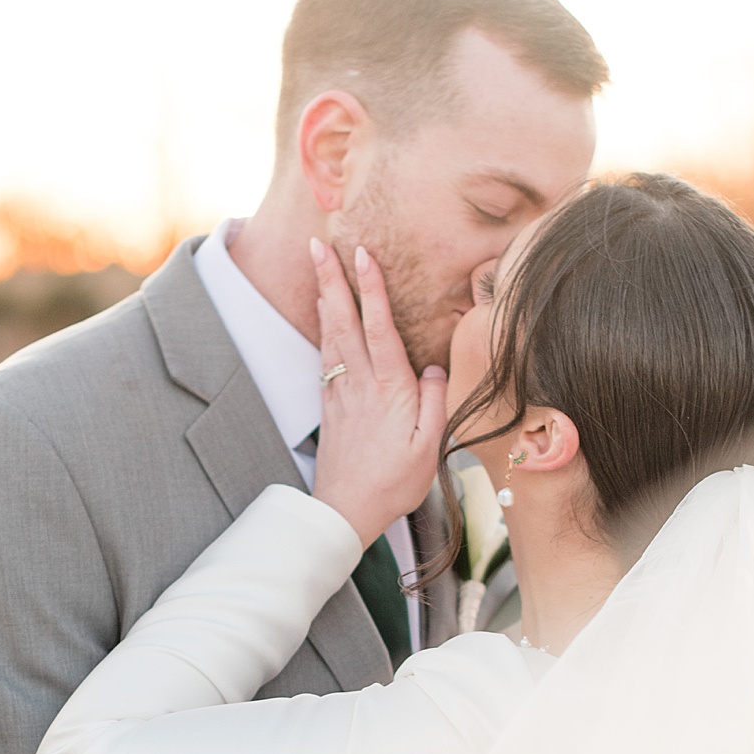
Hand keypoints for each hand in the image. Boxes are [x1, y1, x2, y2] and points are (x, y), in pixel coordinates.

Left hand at [310, 239, 447, 549]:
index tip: (363, 255)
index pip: (379, 328)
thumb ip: (436, 401)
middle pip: (343, 321)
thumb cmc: (394, 482)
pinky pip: (325, 356)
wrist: (347, 510)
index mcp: (389, 389)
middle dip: (331, 279)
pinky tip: (323, 315)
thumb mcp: (430, 446)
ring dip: (324, 297)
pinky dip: (323, 328)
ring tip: (318, 265)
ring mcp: (340, 392)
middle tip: (317, 243)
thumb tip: (435, 367)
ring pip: (330, 335)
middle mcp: (360, 383)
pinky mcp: (330, 404)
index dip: (371, 289)